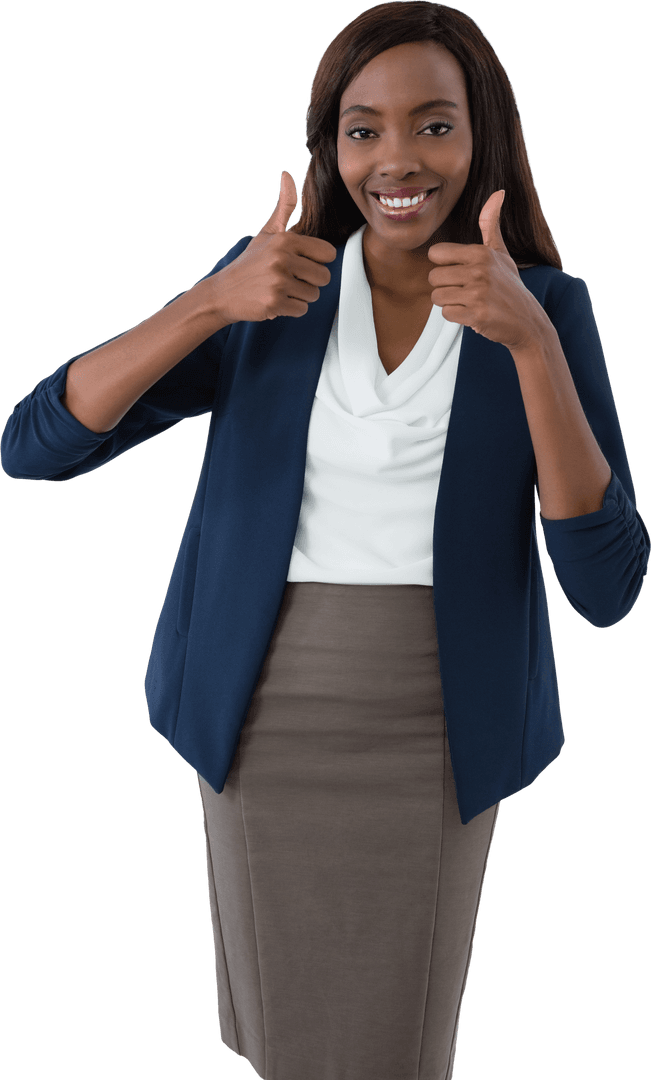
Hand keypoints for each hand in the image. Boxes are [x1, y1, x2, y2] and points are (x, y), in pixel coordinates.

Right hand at [209, 171, 336, 323]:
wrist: (223, 292)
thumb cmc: (250, 262)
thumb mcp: (267, 233)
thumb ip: (283, 207)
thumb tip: (287, 175)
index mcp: (286, 240)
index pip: (328, 253)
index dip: (317, 261)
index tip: (300, 263)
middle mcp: (283, 259)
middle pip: (324, 276)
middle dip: (310, 281)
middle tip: (290, 279)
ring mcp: (278, 282)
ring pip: (314, 294)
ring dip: (300, 296)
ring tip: (281, 289)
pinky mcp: (274, 303)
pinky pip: (301, 309)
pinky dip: (291, 309)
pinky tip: (276, 301)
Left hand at [427, 190, 547, 350]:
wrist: (526, 321)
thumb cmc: (509, 286)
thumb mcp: (501, 253)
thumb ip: (491, 224)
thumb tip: (498, 192)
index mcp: (480, 253)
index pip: (436, 254)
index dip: (443, 265)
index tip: (458, 272)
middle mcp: (479, 270)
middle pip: (433, 277)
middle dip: (444, 287)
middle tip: (464, 291)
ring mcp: (478, 293)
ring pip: (437, 296)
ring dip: (449, 302)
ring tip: (468, 301)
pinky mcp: (476, 315)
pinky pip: (446, 313)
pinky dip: (456, 316)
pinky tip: (472, 313)